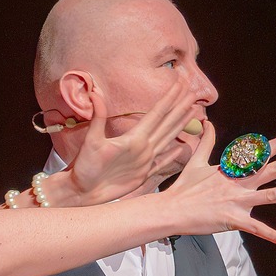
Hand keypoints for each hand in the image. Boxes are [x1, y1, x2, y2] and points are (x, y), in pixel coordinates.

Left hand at [55, 81, 198, 205]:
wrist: (82, 190)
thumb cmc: (85, 167)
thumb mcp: (92, 141)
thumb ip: (98, 117)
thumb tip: (94, 91)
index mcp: (134, 137)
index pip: (156, 114)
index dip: (169, 99)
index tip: (180, 84)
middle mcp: (142, 146)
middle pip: (166, 123)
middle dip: (180, 108)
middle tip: (194, 94)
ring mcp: (144, 160)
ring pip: (167, 138)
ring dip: (180, 125)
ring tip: (193, 113)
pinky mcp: (143, 175)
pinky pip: (162, 162)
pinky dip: (173, 155)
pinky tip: (181, 147)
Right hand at [158, 119, 275, 244]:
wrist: (172, 209)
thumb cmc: (184, 187)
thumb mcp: (197, 161)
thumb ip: (207, 142)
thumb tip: (208, 122)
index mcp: (233, 170)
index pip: (261, 153)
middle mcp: (240, 183)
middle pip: (273, 170)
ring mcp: (238, 201)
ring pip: (271, 196)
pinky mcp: (232, 219)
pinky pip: (255, 229)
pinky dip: (269, 234)